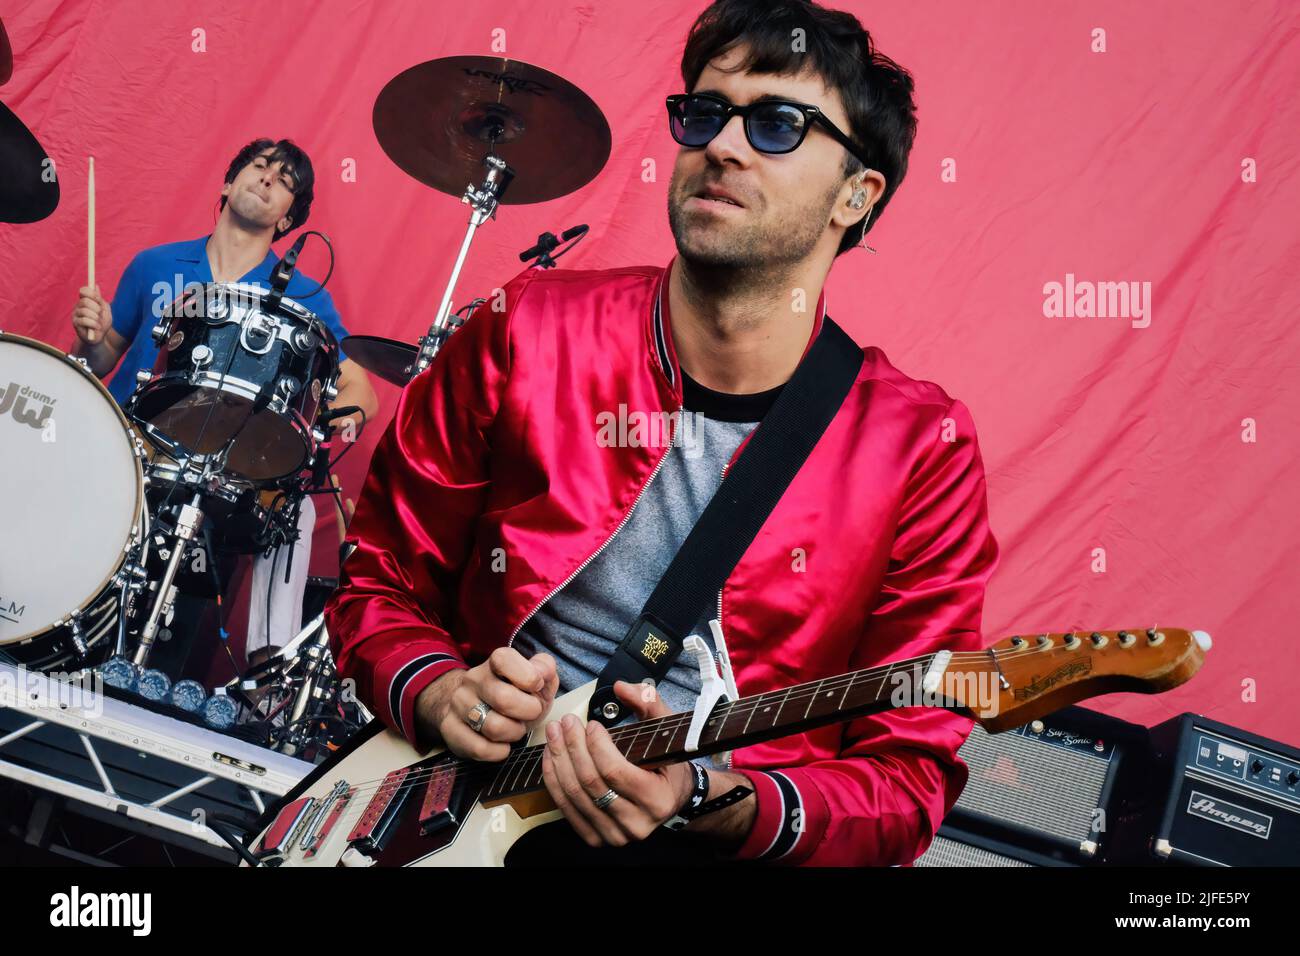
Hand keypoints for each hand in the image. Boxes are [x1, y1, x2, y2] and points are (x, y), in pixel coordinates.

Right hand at [72, 285, 111, 343]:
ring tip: (98, 322)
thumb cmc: (102, 323)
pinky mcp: (75, 323)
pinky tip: (97, 327)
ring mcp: (75, 314)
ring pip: (84, 311)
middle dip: (96, 307)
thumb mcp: (106, 311)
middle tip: (100, 313)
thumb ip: (101, 300)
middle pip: (84, 301)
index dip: (91, 293)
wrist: (100, 337)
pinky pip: (84, 320)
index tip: (98, 298)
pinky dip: (94, 324)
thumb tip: (96, 286)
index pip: (83, 291)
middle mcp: (78, 306)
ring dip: (95, 317)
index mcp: (86, 301)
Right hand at [415, 648, 557, 761]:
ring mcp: (459, 703)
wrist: (472, 706)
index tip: (536, 686)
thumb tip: (543, 672)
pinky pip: (479, 748)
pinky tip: (502, 745)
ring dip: (514, 733)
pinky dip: (498, 752)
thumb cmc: (513, 693)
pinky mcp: (450, 728)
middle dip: (528, 712)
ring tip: (516, 729)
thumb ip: (544, 669)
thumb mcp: (534, 678)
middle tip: (531, 714)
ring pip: (493, 727)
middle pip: (503, 699)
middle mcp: (473, 679)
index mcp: (494, 663)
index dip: (527, 676)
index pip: (504, 660)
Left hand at [541, 679, 694, 847]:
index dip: (597, 745)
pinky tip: (551, 757)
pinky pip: (566, 808)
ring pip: (575, 795)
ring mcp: (614, 835)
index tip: (591, 725)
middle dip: (573, 747)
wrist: (670, 799)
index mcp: (657, 800)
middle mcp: (635, 824)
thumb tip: (622, 687)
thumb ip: (649, 704)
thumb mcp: (667, 732)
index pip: (616, 772)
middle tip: (566, 723)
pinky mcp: (595, 837)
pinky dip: (554, 780)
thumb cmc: (667, 764)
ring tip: (554, 734)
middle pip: (591, 783)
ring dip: (559, 760)